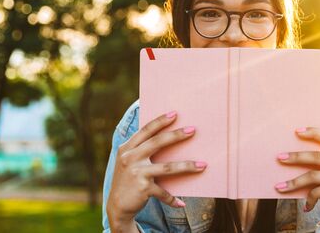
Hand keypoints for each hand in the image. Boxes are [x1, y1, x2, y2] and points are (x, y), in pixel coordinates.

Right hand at [106, 111, 206, 231]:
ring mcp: (136, 173)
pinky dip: (172, 199)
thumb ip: (141, 149)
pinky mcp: (142, 188)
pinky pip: (163, 192)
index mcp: (127, 148)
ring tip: (202, 165)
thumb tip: (168, 137)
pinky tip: (181, 203)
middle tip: (192, 130)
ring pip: (167, 167)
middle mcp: (129, 158)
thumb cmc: (129, 179)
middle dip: (176, 135)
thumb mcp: (129, 161)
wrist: (116, 206)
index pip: (146, 130)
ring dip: (187, 166)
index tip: (175, 114)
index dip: (160, 121)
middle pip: (157, 142)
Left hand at [275, 127, 319, 231]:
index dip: (313, 132)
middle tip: (279, 158)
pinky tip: (305, 206)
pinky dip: (308, 199)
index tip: (296, 131)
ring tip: (279, 187)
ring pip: (312, 175)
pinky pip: (315, 192)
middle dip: (296, 157)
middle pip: (317, 156)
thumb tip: (292, 149)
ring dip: (293, 182)